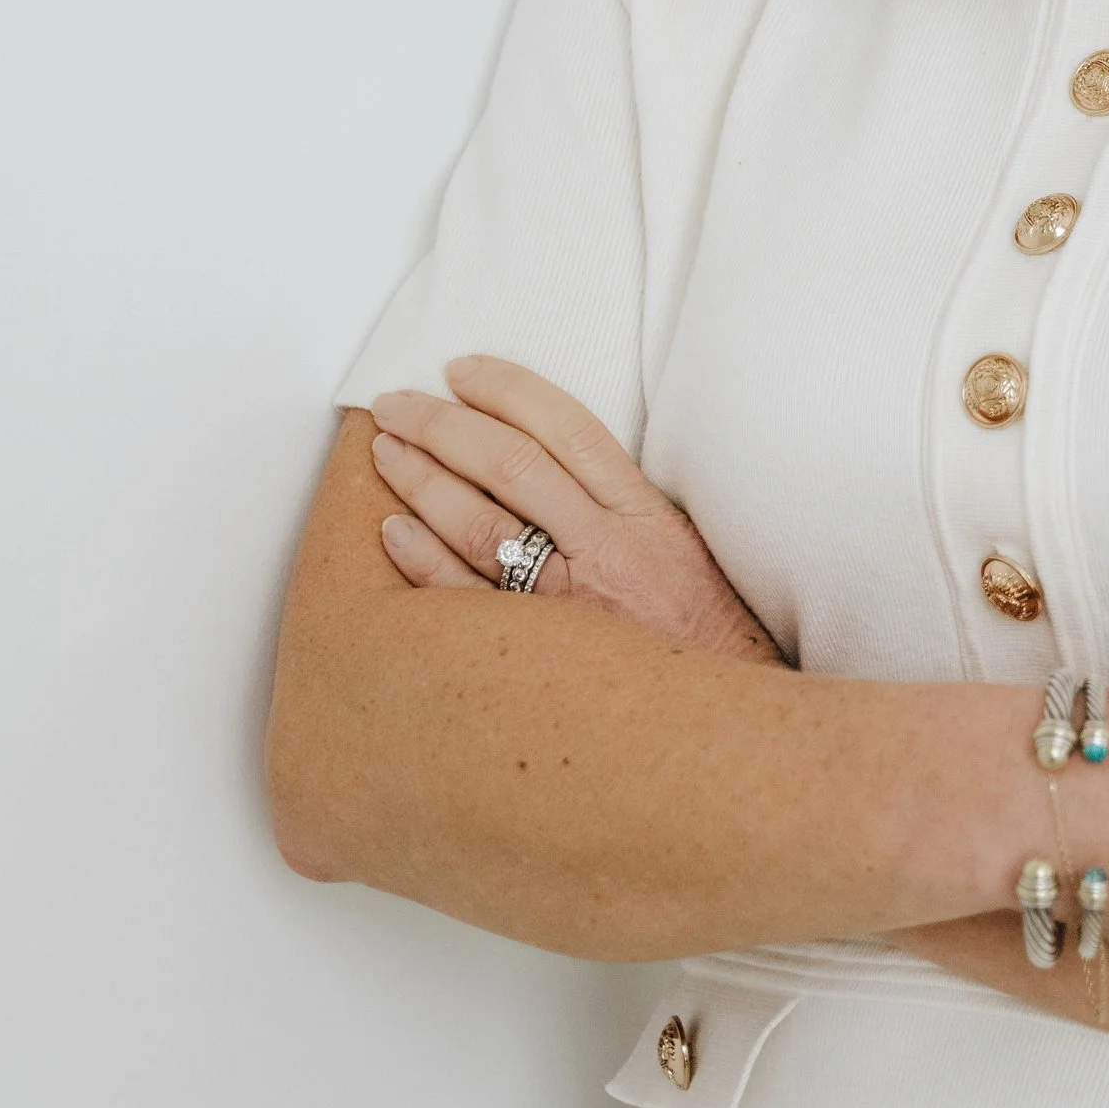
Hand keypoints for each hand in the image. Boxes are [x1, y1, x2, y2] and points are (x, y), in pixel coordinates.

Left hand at [365, 361, 785, 665]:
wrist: (722, 737)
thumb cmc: (702, 646)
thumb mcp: (679, 551)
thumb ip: (619, 505)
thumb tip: (549, 460)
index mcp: (643, 517)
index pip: (567, 428)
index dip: (507, 390)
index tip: (461, 370)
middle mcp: (605, 551)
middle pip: (510, 465)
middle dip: (444, 425)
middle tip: (398, 405)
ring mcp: (567, 607)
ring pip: (480, 525)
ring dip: (422, 481)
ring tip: (387, 453)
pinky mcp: (538, 657)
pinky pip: (466, 600)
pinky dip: (423, 561)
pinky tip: (393, 533)